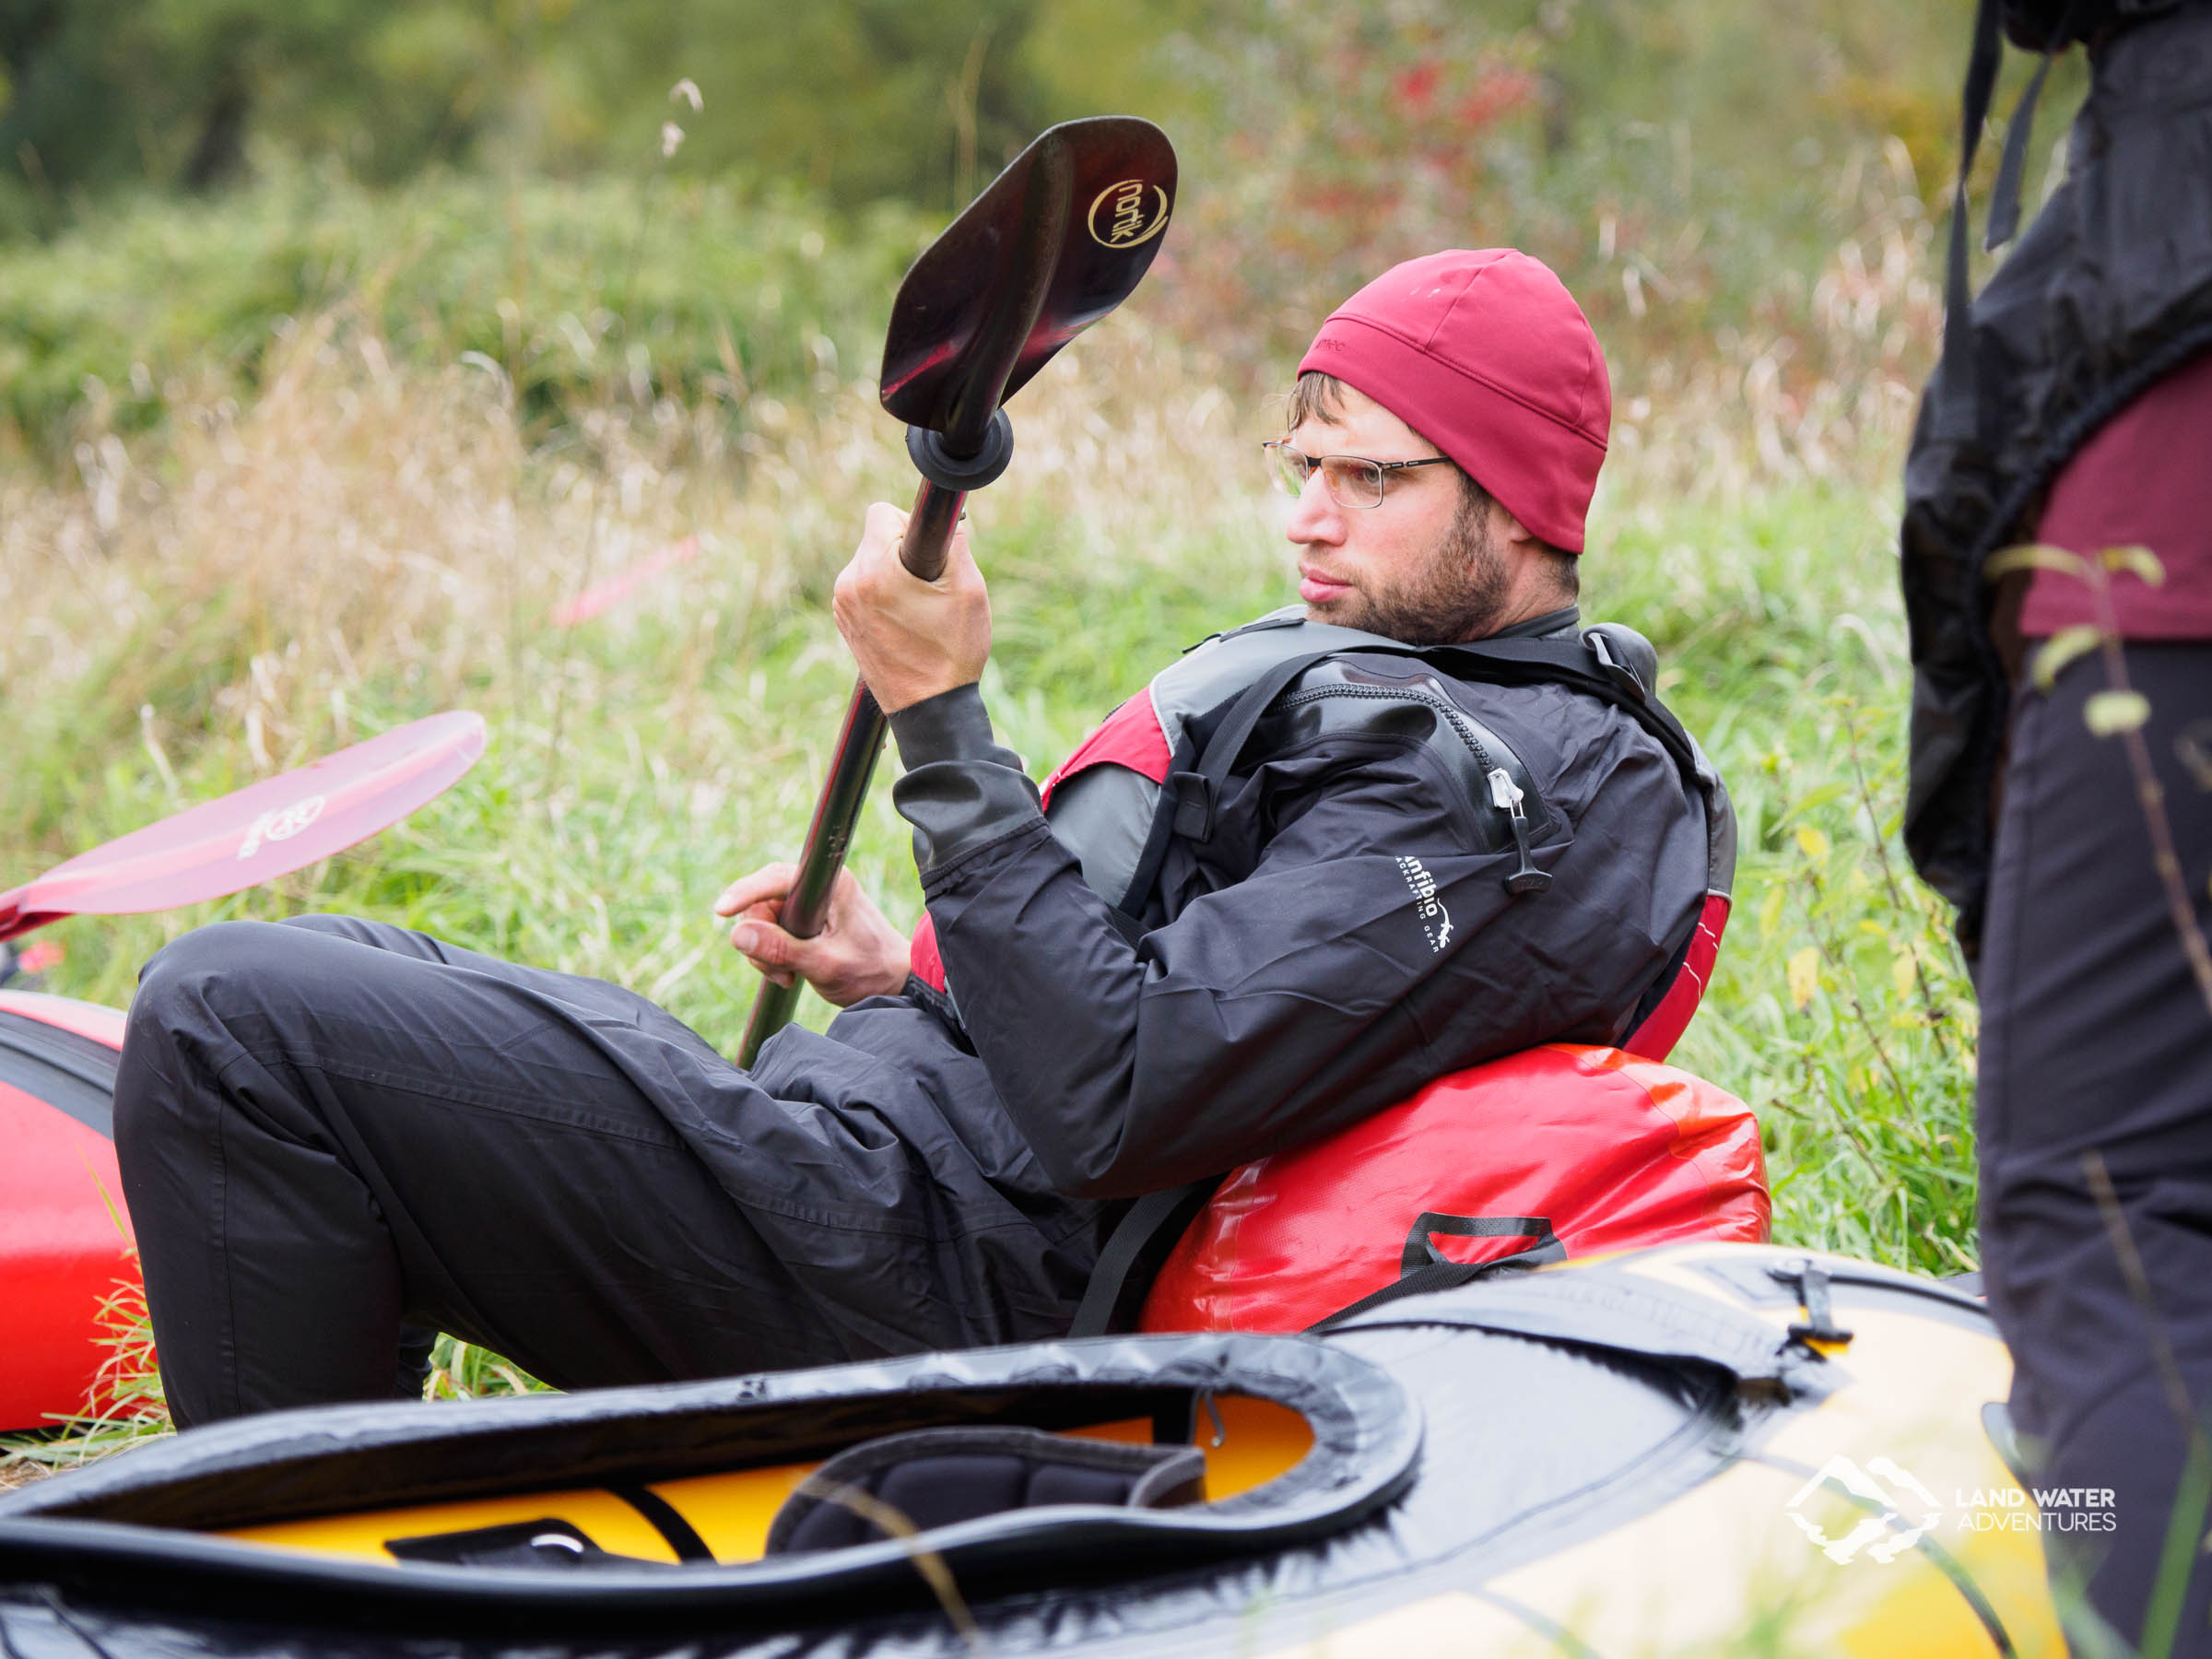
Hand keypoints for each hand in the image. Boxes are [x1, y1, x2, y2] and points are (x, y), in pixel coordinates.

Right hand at [714, 861, 911, 1007]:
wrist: (895, 982)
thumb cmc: (870, 971)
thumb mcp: (824, 964)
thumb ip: (781, 949)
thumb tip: (737, 935)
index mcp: (830, 884)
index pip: (776, 878)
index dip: (745, 892)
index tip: (721, 911)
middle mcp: (818, 885)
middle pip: (761, 900)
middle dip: (760, 937)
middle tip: (779, 969)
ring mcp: (809, 901)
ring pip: (761, 919)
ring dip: (765, 951)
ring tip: (789, 975)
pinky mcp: (805, 918)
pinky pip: (771, 930)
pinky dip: (772, 954)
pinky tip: (790, 973)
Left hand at [831, 501, 990, 712]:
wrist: (931, 708)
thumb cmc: (952, 652)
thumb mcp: (969, 590)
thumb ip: (956, 543)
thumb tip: (946, 520)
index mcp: (874, 571)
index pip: (882, 513)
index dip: (912, 524)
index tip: (929, 553)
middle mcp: (848, 584)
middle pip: (874, 538)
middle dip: (903, 552)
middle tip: (930, 586)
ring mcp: (842, 605)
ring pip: (869, 563)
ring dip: (893, 573)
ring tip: (919, 609)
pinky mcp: (844, 622)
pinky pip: (863, 587)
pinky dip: (883, 593)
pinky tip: (906, 621)